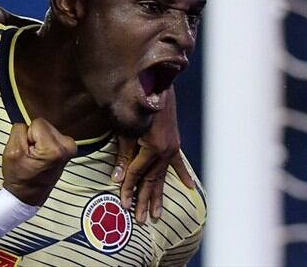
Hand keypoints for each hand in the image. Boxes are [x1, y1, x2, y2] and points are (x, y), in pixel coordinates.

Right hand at [2, 119, 76, 205]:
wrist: (28, 195)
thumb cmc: (19, 176)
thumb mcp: (11, 150)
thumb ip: (19, 129)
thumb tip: (27, 123)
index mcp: (54, 149)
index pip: (36, 123)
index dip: (27, 135)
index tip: (27, 150)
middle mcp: (67, 147)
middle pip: (44, 124)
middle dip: (34, 136)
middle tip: (31, 154)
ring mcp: (70, 148)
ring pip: (48, 129)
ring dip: (40, 139)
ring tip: (36, 156)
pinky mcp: (69, 149)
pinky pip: (52, 134)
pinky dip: (45, 142)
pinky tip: (43, 156)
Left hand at [111, 87, 194, 223]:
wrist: (157, 86)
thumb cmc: (137, 106)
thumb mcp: (126, 131)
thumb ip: (123, 156)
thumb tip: (117, 179)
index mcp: (152, 149)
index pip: (136, 174)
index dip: (128, 189)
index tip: (123, 204)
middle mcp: (165, 152)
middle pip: (152, 181)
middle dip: (145, 201)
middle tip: (141, 220)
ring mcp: (172, 149)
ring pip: (162, 177)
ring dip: (159, 195)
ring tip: (157, 214)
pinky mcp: (174, 143)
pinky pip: (178, 164)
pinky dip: (182, 175)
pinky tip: (189, 188)